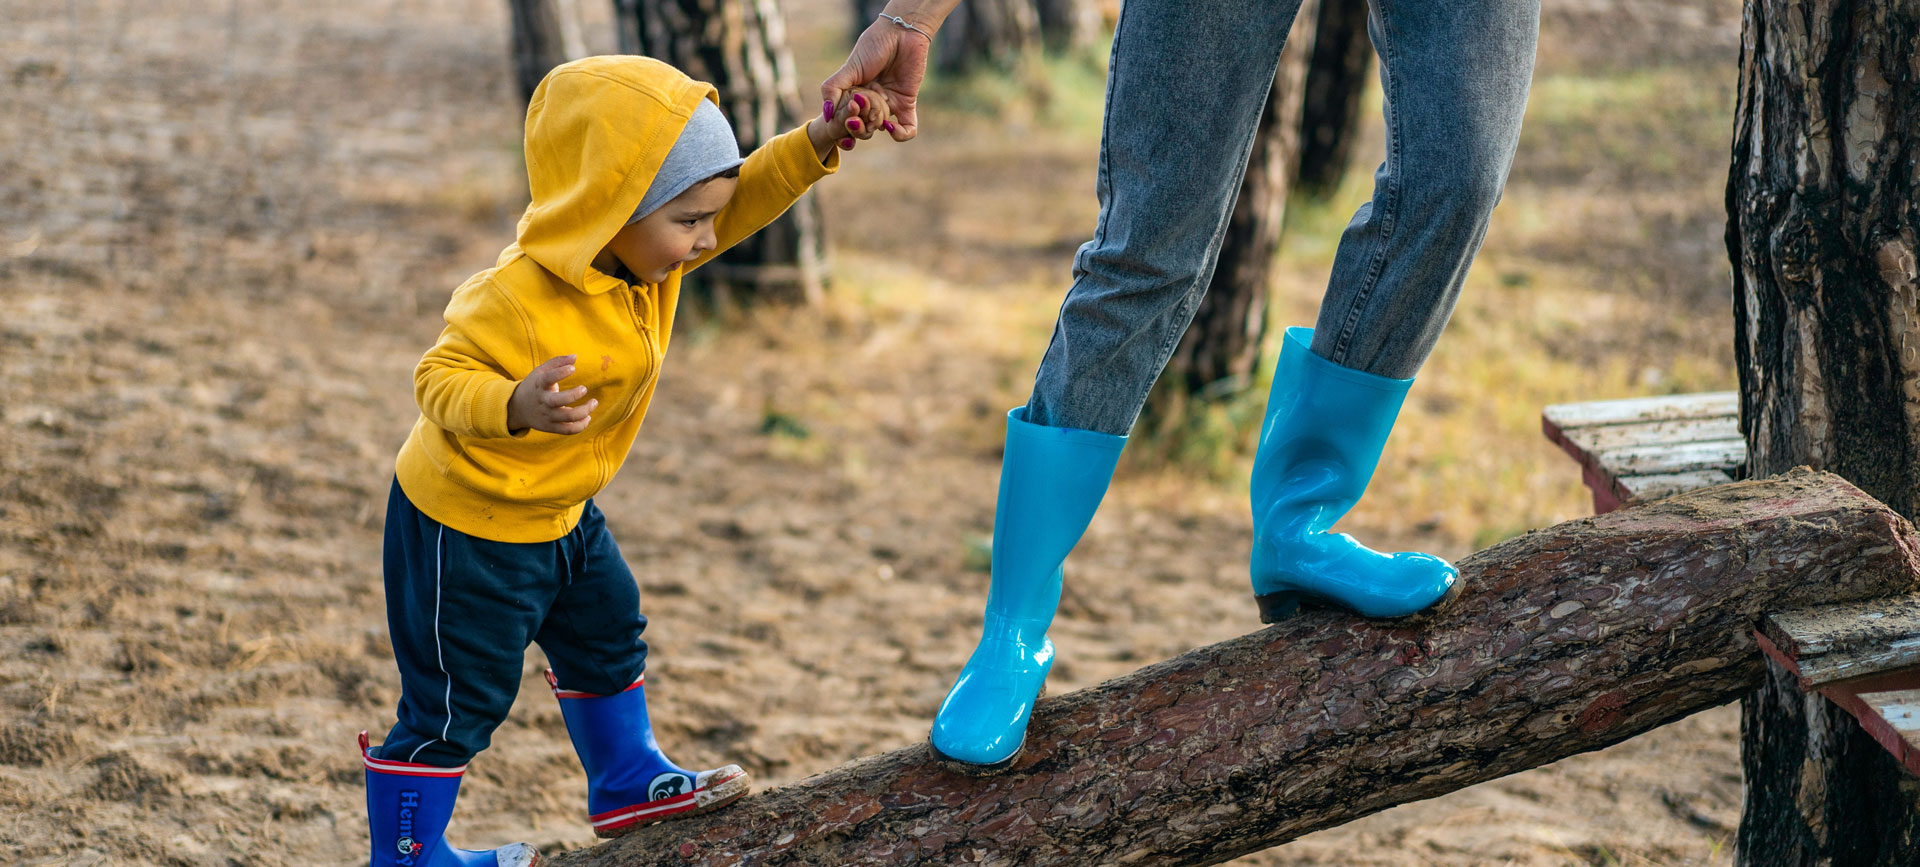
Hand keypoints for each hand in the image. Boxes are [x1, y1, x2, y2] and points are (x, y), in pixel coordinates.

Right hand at [507, 355, 596, 434]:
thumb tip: (575, 356)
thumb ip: (557, 362)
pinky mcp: (551, 427)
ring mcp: (547, 416)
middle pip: (558, 401)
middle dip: (574, 395)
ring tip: (594, 402)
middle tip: (584, 388)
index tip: (573, 368)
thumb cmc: (534, 386)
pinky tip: (588, 416)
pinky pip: (568, 430)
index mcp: (539, 385)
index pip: (548, 378)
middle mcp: (543, 401)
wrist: (517, 408)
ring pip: (568, 417)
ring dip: (585, 411)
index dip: (560, 373)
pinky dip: (581, 425)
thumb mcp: (540, 372)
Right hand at [821, 14, 932, 143]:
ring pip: (879, 129)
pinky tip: (891, 126)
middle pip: (860, 127)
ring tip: (875, 116)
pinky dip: (900, 133)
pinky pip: (907, 129)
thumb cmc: (873, 45)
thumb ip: (833, 89)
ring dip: (874, 126)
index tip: (846, 116)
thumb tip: (827, 115)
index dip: (843, 124)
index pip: (844, 118)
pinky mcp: (907, 103)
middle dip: (857, 127)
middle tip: (858, 115)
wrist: (902, 33)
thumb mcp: (849, 68)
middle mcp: (869, 101)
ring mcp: (888, 103)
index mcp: (852, 94)